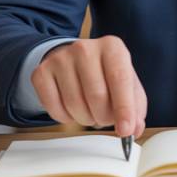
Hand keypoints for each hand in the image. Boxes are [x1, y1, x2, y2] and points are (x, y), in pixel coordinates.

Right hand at [30, 35, 147, 138]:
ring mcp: (61, 58)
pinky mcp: (41, 72)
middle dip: (104, 117)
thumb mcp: (127, 82)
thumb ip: (135, 106)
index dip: (124, 109)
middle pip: (97, 95)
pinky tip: (73, 109)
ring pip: (75, 104)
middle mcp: (85, 48)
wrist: (74, 59)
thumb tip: (134, 128)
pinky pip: (54, 109)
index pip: (120, 79)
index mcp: (112, 47)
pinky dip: (66, 118)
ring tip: (91, 112)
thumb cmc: (105, 73)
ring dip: (86, 119)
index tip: (126, 130)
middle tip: (106, 119)